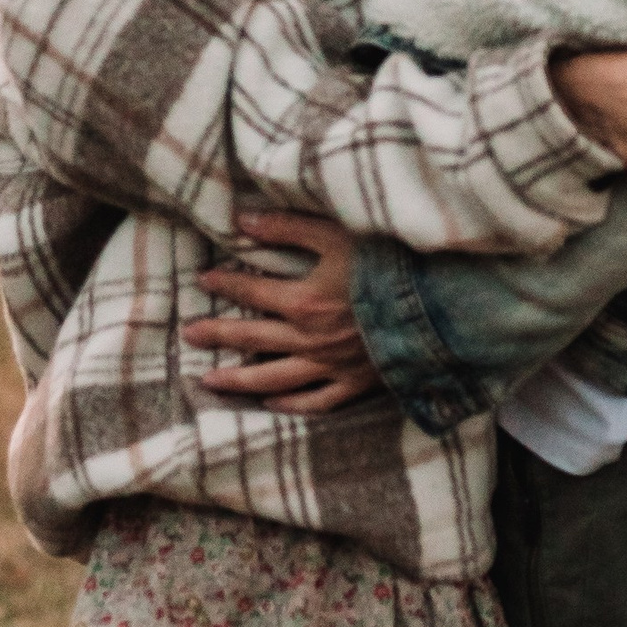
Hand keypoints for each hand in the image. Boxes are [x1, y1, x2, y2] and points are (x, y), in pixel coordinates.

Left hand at [185, 211, 379, 414]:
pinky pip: (317, 401)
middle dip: (217, 334)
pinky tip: (273, 404)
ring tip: (211, 381)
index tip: (204, 279)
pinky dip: (292, 405)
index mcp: (302, 302)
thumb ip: (289, 228)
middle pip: (251, 337)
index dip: (225, 283)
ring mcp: (331, 366)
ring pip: (274, 378)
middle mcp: (309, 340)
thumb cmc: (390, 265)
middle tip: (189, 336)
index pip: (251, 291)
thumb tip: (244, 221)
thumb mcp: (338, 235)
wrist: (438, 310)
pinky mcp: (356, 384)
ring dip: (239, 379)